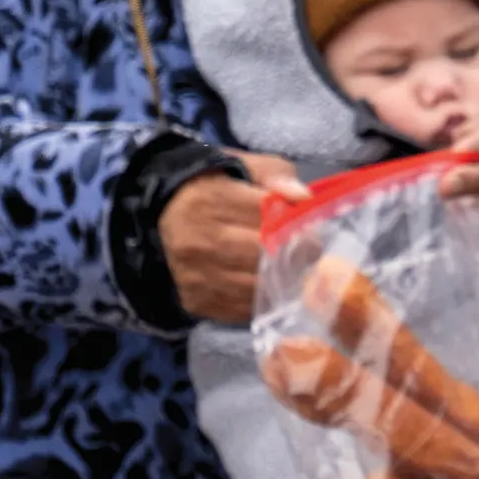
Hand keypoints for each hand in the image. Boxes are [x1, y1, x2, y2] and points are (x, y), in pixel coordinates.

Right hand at [158, 153, 306, 325]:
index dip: (298, 227)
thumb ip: (275, 176)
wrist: (164, 212)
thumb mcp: (244, 167)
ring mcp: (193, 274)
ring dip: (281, 284)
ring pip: (255, 288)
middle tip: (309, 256)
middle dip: (295, 257)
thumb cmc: (216, 188)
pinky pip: (241, 310)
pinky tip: (268, 287)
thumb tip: (302, 197)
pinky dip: (261, 301)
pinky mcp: (195, 300)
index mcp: (210, 200)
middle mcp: (197, 240)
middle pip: (263, 256)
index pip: (267, 218)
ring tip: (291, 271)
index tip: (314, 233)